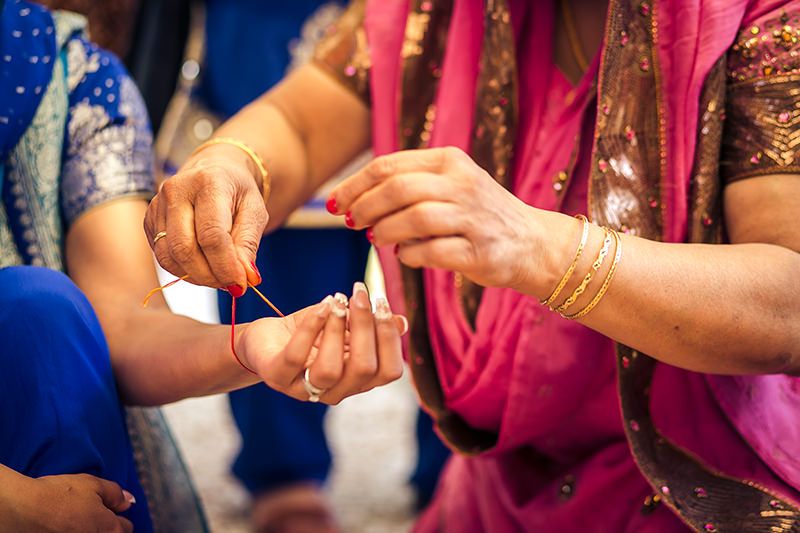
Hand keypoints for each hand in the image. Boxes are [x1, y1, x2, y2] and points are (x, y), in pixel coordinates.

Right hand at [2, 470, 135, 531]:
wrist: (23, 510)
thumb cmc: (58, 495)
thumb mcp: (93, 485)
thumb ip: (115, 493)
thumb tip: (128, 501)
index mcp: (110, 528)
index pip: (126, 528)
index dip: (119, 517)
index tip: (110, 511)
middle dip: (107, 527)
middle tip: (91, 516)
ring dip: (91, 530)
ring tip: (76, 520)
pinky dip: (75, 532)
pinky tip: (64, 526)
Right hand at [144, 144, 266, 291]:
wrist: (215, 172)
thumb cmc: (238, 193)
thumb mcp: (255, 212)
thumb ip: (249, 244)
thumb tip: (247, 278)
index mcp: (208, 182)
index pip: (212, 234)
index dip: (225, 266)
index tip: (241, 285)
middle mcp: (176, 190)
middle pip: (184, 248)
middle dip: (209, 275)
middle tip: (230, 285)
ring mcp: (157, 205)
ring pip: (169, 256)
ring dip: (196, 276)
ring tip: (218, 276)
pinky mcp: (149, 220)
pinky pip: (162, 256)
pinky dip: (183, 270)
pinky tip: (202, 266)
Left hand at [237, 283, 405, 403]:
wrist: (265, 338)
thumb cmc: (310, 331)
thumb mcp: (344, 326)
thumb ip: (370, 327)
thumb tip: (401, 321)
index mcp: (357, 380)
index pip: (389, 372)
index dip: (390, 339)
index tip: (383, 304)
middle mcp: (335, 391)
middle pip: (364, 370)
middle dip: (366, 328)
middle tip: (361, 294)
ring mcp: (304, 389)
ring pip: (330, 370)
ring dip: (337, 330)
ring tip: (337, 303)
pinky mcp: (277, 377)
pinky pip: (295, 357)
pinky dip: (311, 328)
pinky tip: (321, 306)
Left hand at [329, 147, 542, 289]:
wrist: (533, 243)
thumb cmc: (478, 215)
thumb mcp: (449, 185)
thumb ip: (409, 186)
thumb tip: (353, 200)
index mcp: (450, 161)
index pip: (388, 166)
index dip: (354, 185)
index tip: (335, 203)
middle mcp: (462, 184)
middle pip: (397, 189)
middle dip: (364, 207)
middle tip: (352, 223)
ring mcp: (472, 218)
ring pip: (413, 218)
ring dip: (385, 231)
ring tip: (377, 239)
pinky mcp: (478, 251)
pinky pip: (431, 252)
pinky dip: (409, 255)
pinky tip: (405, 255)